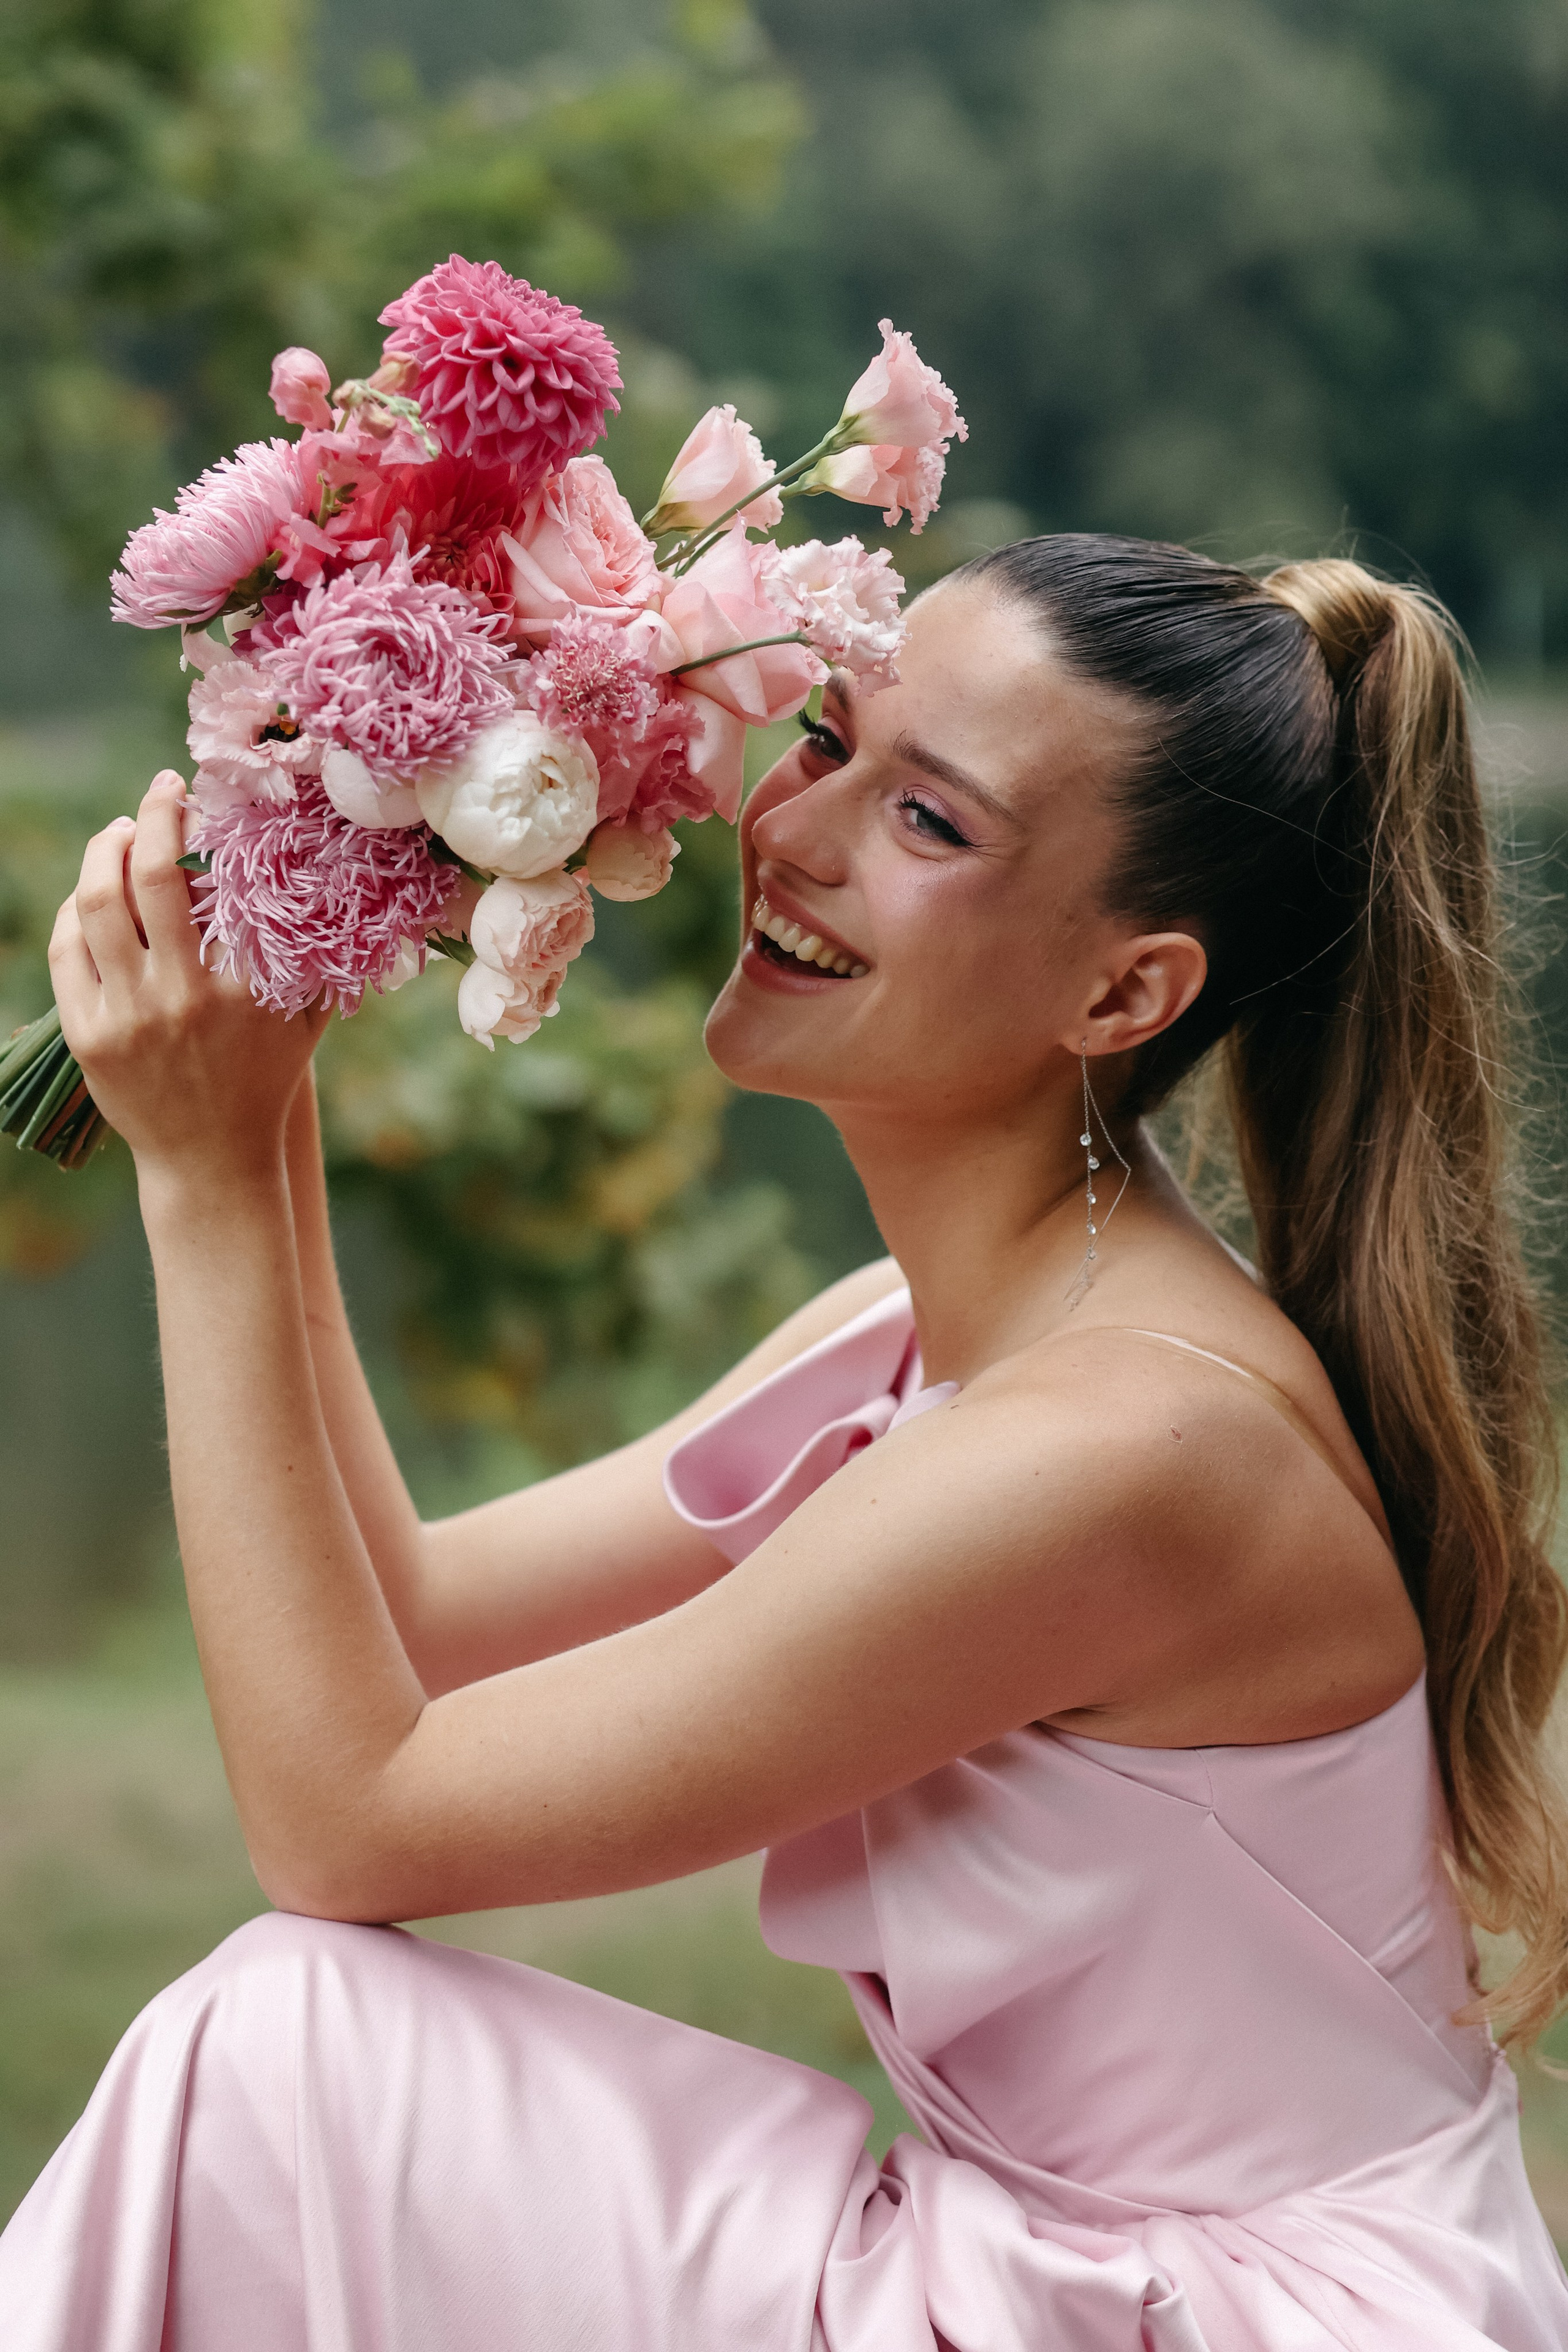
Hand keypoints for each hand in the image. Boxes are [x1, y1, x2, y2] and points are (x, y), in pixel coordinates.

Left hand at [49, 771, 328, 1185]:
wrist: (214, 1160)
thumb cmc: (267, 1077)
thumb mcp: (306, 1016)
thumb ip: (316, 952)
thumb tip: (336, 873)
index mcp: (245, 988)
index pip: (220, 882)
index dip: (204, 828)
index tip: (203, 798)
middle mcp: (184, 997)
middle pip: (149, 876)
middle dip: (151, 816)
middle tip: (161, 790)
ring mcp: (129, 1016)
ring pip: (95, 905)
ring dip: (103, 852)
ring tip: (119, 832)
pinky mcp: (88, 1035)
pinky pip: (67, 950)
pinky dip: (76, 908)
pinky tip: (92, 889)